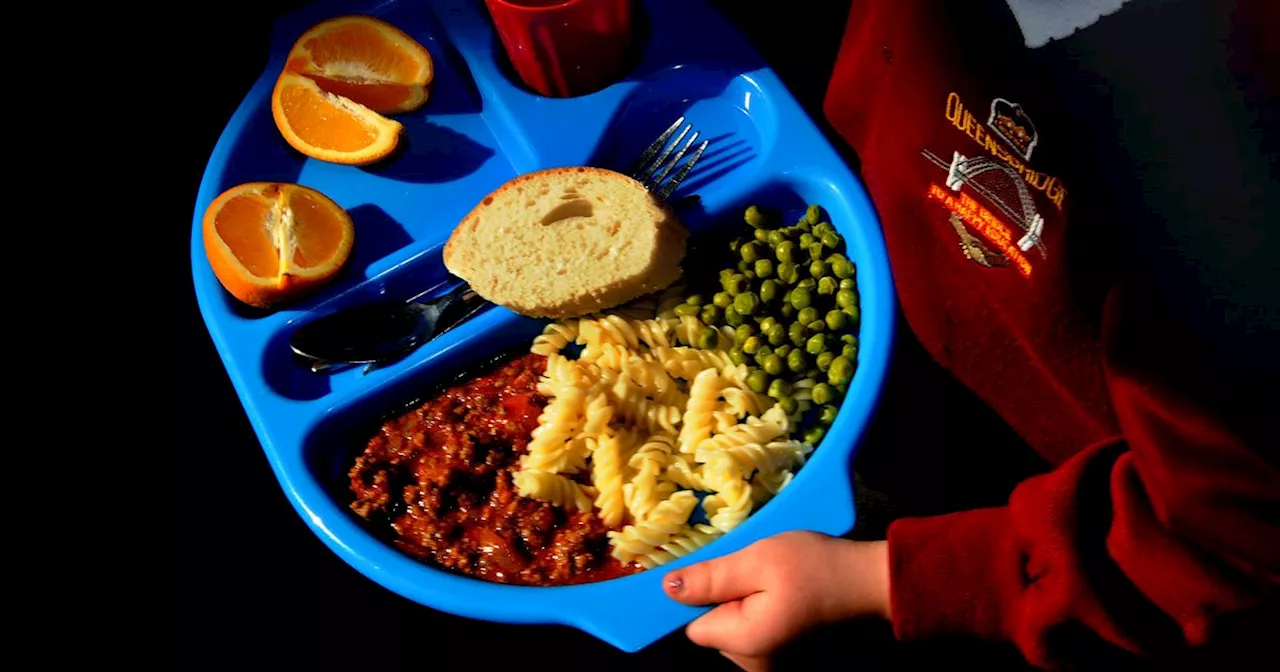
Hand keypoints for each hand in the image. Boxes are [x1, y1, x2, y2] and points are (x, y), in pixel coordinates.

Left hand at [663, 532, 889, 670]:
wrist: (867, 579)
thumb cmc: (814, 566)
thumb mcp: (756, 560)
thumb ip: (710, 577)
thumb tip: (668, 589)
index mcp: (743, 644)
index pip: (692, 624)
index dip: (698, 594)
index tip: (714, 569)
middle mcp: (753, 663)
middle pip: (712, 626)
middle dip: (722, 595)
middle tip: (750, 569)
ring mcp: (769, 660)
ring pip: (732, 624)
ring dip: (740, 597)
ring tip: (767, 577)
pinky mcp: (781, 650)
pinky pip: (751, 626)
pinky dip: (756, 605)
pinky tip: (776, 589)